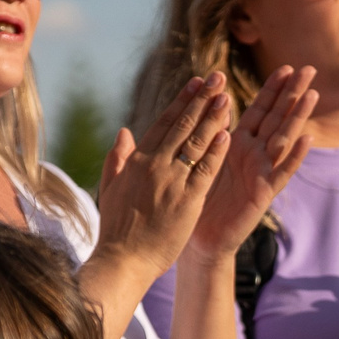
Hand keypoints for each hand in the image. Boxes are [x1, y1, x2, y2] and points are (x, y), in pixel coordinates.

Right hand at [93, 77, 232, 282]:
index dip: (182, 101)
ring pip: (196, 142)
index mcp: (137, 161)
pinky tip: (228, 133)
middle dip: (202, 99)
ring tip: (227, 97)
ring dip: (213, 117)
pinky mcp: (187, 200)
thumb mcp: (110, 188)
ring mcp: (172, 181)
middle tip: (217, 78)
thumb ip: (118, 158)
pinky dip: (217, 151)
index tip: (196, 83)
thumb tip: (124, 132)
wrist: (123, 260)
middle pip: (182, 125)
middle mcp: (154, 165)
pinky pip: (206, 170)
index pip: (164, 123)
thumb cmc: (116, 229)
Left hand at [186, 68, 315, 260]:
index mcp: (238, 144)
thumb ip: (212, 131)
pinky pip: (281, 173)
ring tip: (312, 94)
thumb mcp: (203, 157)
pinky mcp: (263, 194)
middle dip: (292, 94)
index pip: (259, 110)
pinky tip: (307, 139)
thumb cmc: (199, 199)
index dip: (272, 89)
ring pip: (283, 139)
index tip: (286, 67)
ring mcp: (261, 173)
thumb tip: (216, 98)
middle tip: (310, 69)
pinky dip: (294, 156)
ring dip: (298, 117)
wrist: (199, 238)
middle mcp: (254, 155)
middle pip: (277, 118)